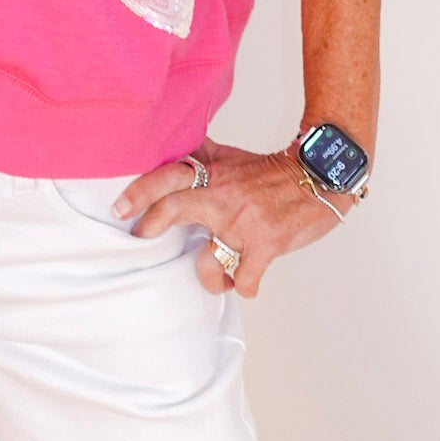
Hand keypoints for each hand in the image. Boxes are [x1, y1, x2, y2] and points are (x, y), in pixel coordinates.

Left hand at [115, 132, 351, 296]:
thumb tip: (168, 153)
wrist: (320, 174)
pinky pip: (245, 280)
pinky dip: (244, 287)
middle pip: (174, 208)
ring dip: (209, 278)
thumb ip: (200, 158)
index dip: (140, 191)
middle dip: (150, 227)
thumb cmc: (271, 171)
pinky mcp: (267, 243)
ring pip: (208, 261)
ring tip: (217, 279)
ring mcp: (244, 221)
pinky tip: (245, 282)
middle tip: (140, 239)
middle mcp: (224, 194)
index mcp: (214, 172)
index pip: (168, 175)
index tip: (119, 209)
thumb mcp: (230, 156)